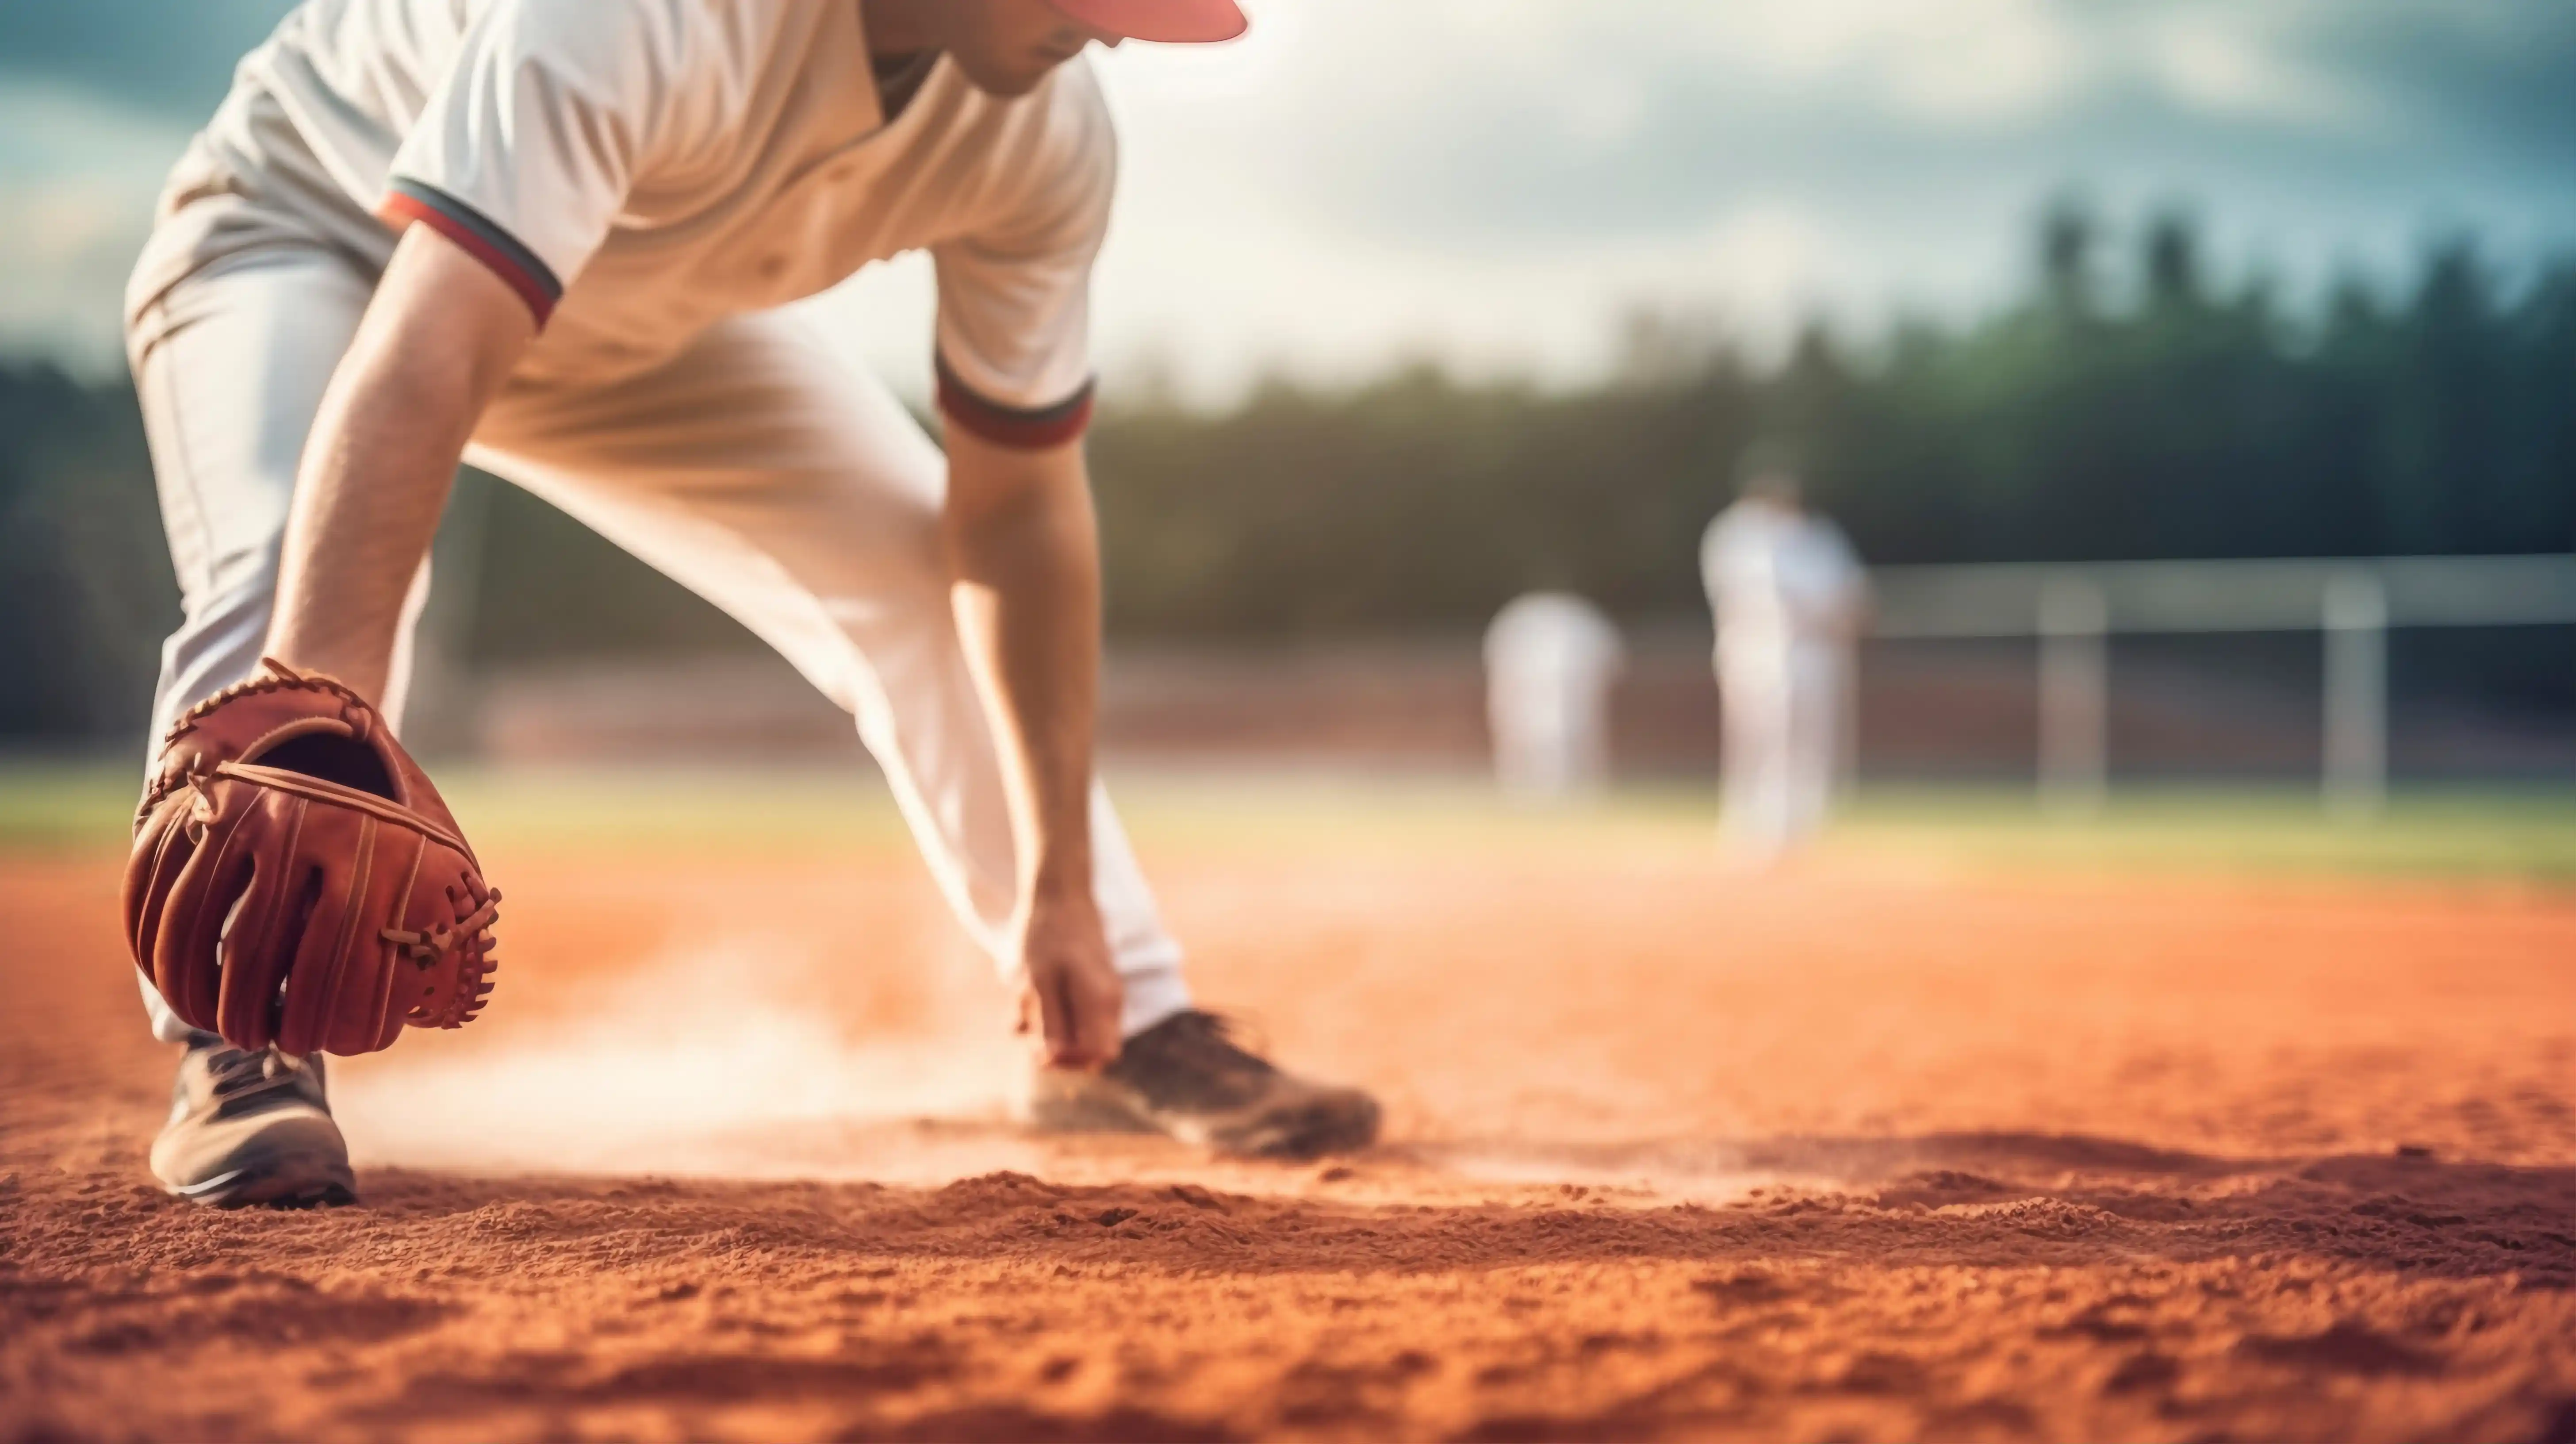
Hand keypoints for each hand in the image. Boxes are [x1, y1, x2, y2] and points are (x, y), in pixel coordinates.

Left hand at [1013, 888, 1123, 1069]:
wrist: (1060, 895)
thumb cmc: (1047, 936)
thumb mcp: (1039, 982)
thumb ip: (1050, 1022)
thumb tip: (1053, 1061)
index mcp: (1101, 1002)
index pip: (1098, 1055)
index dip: (1068, 1060)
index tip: (1037, 1045)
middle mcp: (1109, 1002)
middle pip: (1090, 1049)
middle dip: (1055, 1045)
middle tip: (1028, 1023)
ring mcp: (1103, 993)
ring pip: (1079, 1032)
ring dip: (1048, 1027)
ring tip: (1025, 1001)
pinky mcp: (1092, 986)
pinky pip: (1074, 1014)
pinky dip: (1050, 1012)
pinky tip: (1029, 995)